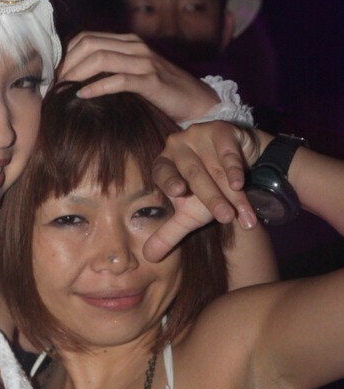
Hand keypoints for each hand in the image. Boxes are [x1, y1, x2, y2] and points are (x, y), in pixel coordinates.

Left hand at [58, 31, 218, 123]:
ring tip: (64, 90)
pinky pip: (119, 80)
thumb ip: (109, 71)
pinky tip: (83, 96)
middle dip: (67, 64)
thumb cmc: (160, 92)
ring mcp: (144, 62)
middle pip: (89, 45)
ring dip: (77, 74)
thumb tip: (74, 80)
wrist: (196, 101)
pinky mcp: (151, 80)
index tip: (54, 76)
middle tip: (54, 85)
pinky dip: (97, 87)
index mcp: (127, 42)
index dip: (65, 55)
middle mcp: (134, 46)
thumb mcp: (131, 75)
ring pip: (101, 59)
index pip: (86, 38)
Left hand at [143, 122, 267, 260]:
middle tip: (225, 218)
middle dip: (211, 199)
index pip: (161, 172)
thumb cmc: (207, 190)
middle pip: (193, 174)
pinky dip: (234, 168)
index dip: (169, 180)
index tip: (178, 192)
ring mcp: (198, 134)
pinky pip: (228, 151)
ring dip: (228, 192)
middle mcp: (177, 146)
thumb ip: (169, 234)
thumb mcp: (188, 214)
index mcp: (164, 164)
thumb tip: (149, 258)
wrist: (236, 166)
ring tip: (239, 213)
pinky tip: (240, 183)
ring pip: (214, 167)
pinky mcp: (221, 130)